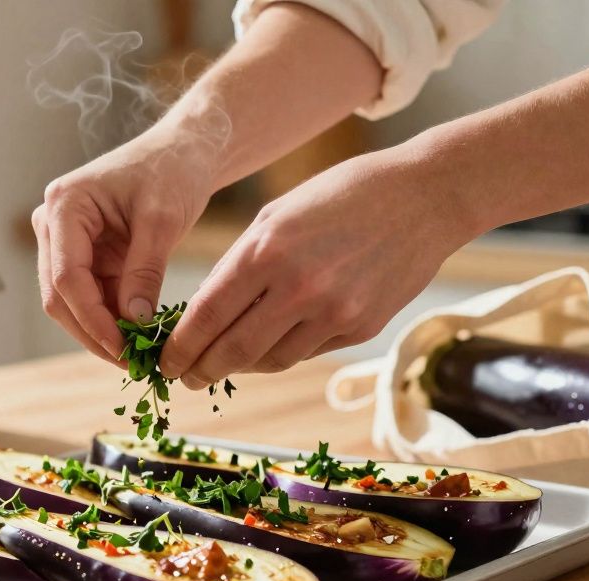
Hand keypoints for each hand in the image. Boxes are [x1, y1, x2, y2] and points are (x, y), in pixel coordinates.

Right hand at [33, 127, 215, 362]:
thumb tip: (134, 322)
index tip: (124, 348)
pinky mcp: (86, 257)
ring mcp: (66, 243)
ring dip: (102, 333)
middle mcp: (54, 225)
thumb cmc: (172, 169)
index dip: (93, 319)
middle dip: (93, 333)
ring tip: (138, 358)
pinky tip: (138, 340)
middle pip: (60, 296)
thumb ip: (145, 270)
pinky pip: (92, 299)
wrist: (184, 152)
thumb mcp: (163, 220)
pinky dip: (112, 322)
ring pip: (72, 304)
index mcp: (64, 206)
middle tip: (131, 364)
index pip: (67, 277)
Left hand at [159, 146, 478, 387]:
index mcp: (267, 250)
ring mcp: (333, 312)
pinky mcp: (360, 328)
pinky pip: (307, 352)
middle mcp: (298, 287)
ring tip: (222, 363)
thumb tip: (204, 312)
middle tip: (184, 377)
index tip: (164, 362)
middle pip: (234, 351)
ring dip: (241, 367)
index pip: (207, 315)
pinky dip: (281, 353)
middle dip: (201, 369)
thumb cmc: (341, 195)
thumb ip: (239, 263)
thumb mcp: (276, 215)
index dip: (179, 347)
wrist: (424, 196)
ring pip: (270, 360)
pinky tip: (269, 346)